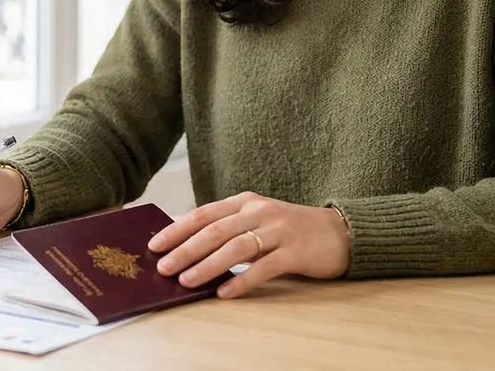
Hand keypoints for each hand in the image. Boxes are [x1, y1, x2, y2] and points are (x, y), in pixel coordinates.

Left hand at [147, 192, 350, 298]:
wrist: (340, 232)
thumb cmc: (290, 230)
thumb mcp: (257, 220)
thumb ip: (229, 229)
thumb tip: (188, 247)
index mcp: (245, 202)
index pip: (204, 214)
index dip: (178, 229)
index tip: (155, 245)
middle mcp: (259, 211)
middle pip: (215, 231)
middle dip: (185, 249)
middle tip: (164, 267)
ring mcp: (278, 230)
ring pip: (236, 247)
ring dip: (208, 265)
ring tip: (186, 281)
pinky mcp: (295, 251)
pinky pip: (264, 267)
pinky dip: (242, 281)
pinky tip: (225, 292)